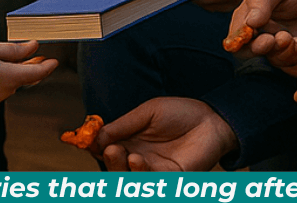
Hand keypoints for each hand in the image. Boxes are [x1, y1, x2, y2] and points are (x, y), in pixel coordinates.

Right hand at [0, 40, 57, 104]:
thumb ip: (15, 50)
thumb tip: (33, 47)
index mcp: (12, 76)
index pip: (38, 72)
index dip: (48, 66)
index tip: (55, 60)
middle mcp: (8, 89)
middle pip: (27, 77)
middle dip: (34, 66)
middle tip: (40, 56)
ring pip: (14, 81)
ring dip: (18, 71)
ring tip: (16, 58)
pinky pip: (4, 86)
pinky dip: (6, 77)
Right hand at [92, 97, 237, 170]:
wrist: (212, 119)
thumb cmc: (181, 113)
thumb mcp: (148, 112)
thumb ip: (124, 125)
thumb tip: (96, 136)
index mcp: (131, 142)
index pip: (106, 149)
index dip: (94, 147)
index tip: (85, 141)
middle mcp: (139, 159)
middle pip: (115, 168)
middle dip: (108, 161)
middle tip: (107, 148)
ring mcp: (154, 171)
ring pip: (129, 179)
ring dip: (120, 169)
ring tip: (121, 151)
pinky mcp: (170, 180)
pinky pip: (150, 183)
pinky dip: (139, 174)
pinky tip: (137, 159)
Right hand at [229, 0, 296, 75]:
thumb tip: (249, 22)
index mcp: (251, 15)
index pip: (236, 33)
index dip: (241, 39)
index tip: (255, 34)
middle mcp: (262, 33)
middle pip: (249, 52)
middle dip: (263, 48)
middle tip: (281, 38)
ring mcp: (280, 48)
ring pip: (274, 61)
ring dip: (288, 53)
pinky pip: (295, 71)